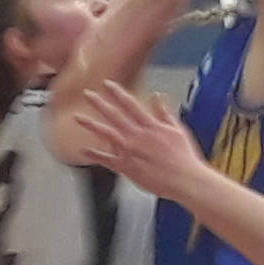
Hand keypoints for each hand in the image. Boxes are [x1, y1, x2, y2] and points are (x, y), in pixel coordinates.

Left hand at [76, 81, 204, 201]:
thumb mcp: (177, 129)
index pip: (130, 104)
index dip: (117, 93)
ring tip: (79, 118)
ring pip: (107, 134)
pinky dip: (95, 155)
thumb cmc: (183, 156)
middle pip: (114, 115)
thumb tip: (157, 96)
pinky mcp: (127, 168)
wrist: (184, 180)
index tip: (107, 84)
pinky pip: (107, 160)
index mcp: (150, 126)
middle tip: (87, 94)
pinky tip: (84, 150)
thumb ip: (164, 112)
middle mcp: (137, 136)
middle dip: (99, 103)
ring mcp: (130, 152)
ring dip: (91, 125)